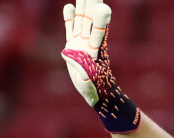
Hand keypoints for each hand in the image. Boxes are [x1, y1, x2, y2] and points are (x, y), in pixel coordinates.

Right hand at [60, 0, 140, 132]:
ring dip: (82, 5)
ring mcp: (80, 42)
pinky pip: (71, 29)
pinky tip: (69, 6)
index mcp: (95, 51)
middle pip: (90, 19)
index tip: (104, 7)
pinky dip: (69, 19)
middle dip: (91, 3)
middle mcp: (88, 43)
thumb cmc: (96, 90)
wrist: (95, 92)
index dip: (100, 19)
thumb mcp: (90, 84)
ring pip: (82, 20)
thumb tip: (82, 69)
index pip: (98, 31)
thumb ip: (86, 75)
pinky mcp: (73, 46)